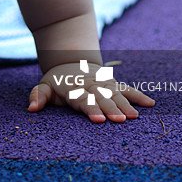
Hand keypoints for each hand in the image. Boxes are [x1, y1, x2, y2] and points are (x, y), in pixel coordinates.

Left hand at [28, 61, 154, 122]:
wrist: (71, 60)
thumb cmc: (57, 81)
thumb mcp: (44, 86)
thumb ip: (38, 96)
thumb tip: (31, 108)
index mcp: (74, 88)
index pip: (83, 100)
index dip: (91, 109)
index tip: (98, 119)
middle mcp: (91, 85)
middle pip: (102, 98)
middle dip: (111, 109)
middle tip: (120, 121)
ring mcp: (104, 83)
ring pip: (116, 93)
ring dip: (126, 104)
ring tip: (134, 117)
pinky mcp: (113, 83)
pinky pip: (127, 89)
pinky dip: (138, 95)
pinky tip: (150, 104)